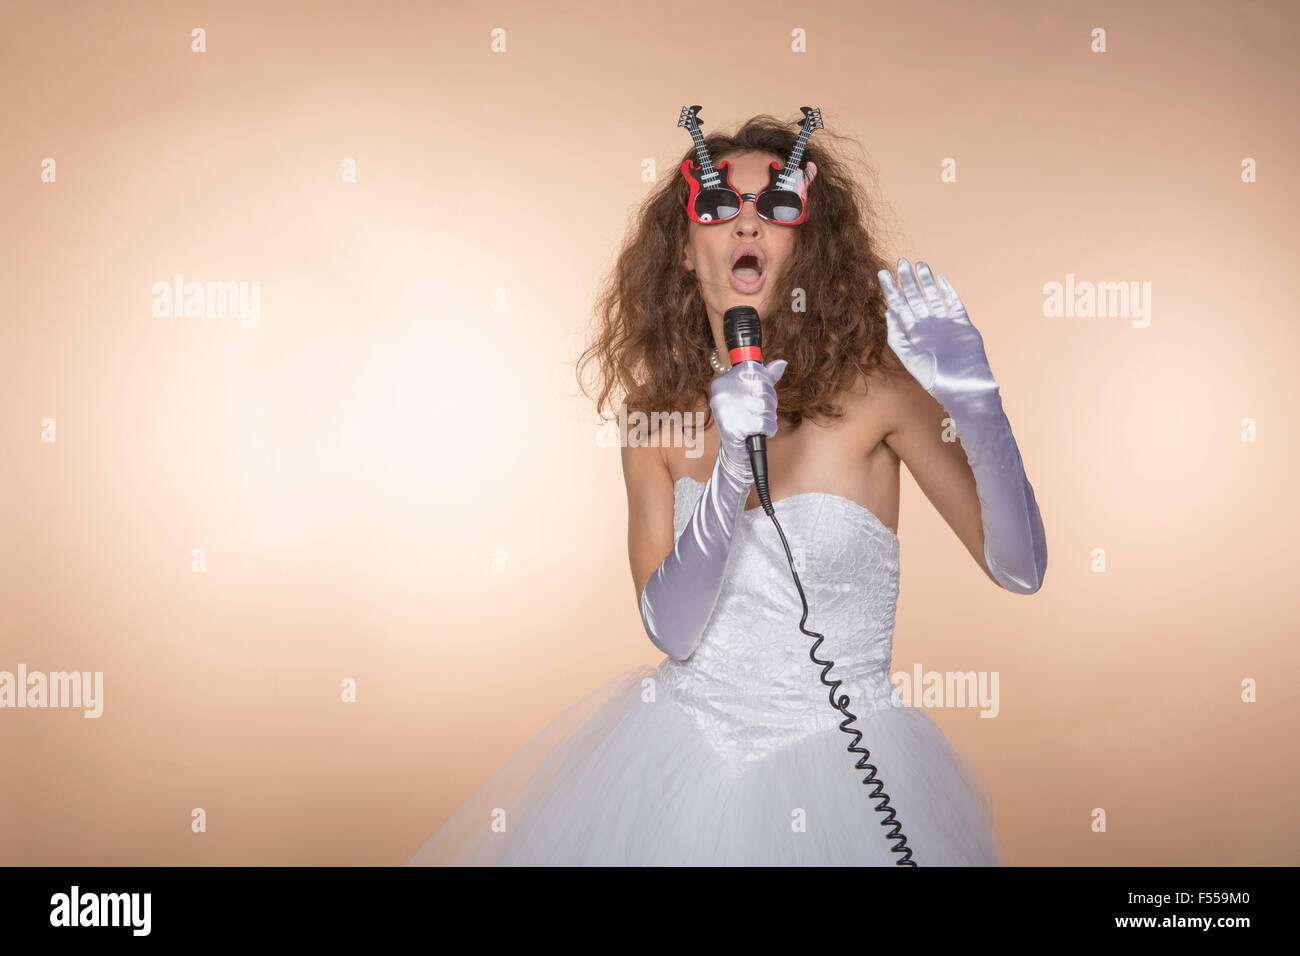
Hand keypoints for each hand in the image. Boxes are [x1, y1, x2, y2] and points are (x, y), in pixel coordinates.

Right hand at [709, 358, 787, 480]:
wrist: (737, 452)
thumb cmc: (745, 420)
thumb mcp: (753, 395)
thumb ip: (765, 378)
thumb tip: (781, 363)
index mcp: (723, 381)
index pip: (755, 370)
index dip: (766, 384)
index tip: (760, 395)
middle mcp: (721, 394)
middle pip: (762, 388)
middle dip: (770, 402)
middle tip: (762, 413)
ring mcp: (725, 411)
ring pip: (765, 406)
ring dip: (770, 417)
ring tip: (759, 423)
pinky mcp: (733, 428)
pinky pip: (764, 423)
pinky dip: (769, 429)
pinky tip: (761, 432)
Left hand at [878, 258, 997, 411]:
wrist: (961, 384)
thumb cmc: (933, 376)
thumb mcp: (908, 356)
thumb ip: (897, 335)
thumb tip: (888, 312)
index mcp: (911, 334)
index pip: (898, 307)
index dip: (890, 290)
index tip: (882, 274)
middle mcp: (926, 327)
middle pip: (915, 298)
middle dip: (907, 280)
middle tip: (901, 262)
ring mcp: (944, 324)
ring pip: (933, 297)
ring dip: (926, 281)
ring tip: (919, 264)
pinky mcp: (961, 324)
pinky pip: (953, 303)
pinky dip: (948, 291)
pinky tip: (940, 279)